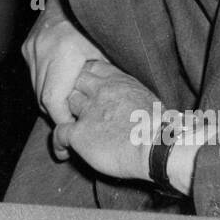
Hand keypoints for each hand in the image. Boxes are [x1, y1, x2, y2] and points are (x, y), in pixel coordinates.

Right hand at [21, 0, 106, 124]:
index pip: (53, 101)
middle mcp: (41, 51)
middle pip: (42, 98)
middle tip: (76, 122)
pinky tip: (63, 84)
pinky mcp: (27, 47)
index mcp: (63, 52)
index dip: (63, 119)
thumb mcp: (109, 51)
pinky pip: (35, 75)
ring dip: (51, 99)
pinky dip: (46, 84)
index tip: (75, 128)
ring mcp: (31, 48)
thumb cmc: (98, 23)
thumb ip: (106, 78)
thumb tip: (116, 107)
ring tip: (71, 105)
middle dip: (58, 113)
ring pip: (36, 88)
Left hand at [52, 58, 157, 179]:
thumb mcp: (148, 100)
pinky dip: (58, 144)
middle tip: (73, 106)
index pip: (92, 67)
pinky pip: (58, 133)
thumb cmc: (162, 127)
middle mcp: (100, 91)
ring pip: (63, 104)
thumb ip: (132, 97)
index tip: (86, 86)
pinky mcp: (79, 132)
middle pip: (74, 82)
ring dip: (63, 114)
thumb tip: (131, 107)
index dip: (86, 76)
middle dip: (72, 91)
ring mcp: (87, 110)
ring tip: (67, 127)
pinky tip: (62, 152)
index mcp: (118, 81)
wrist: (158, 147)